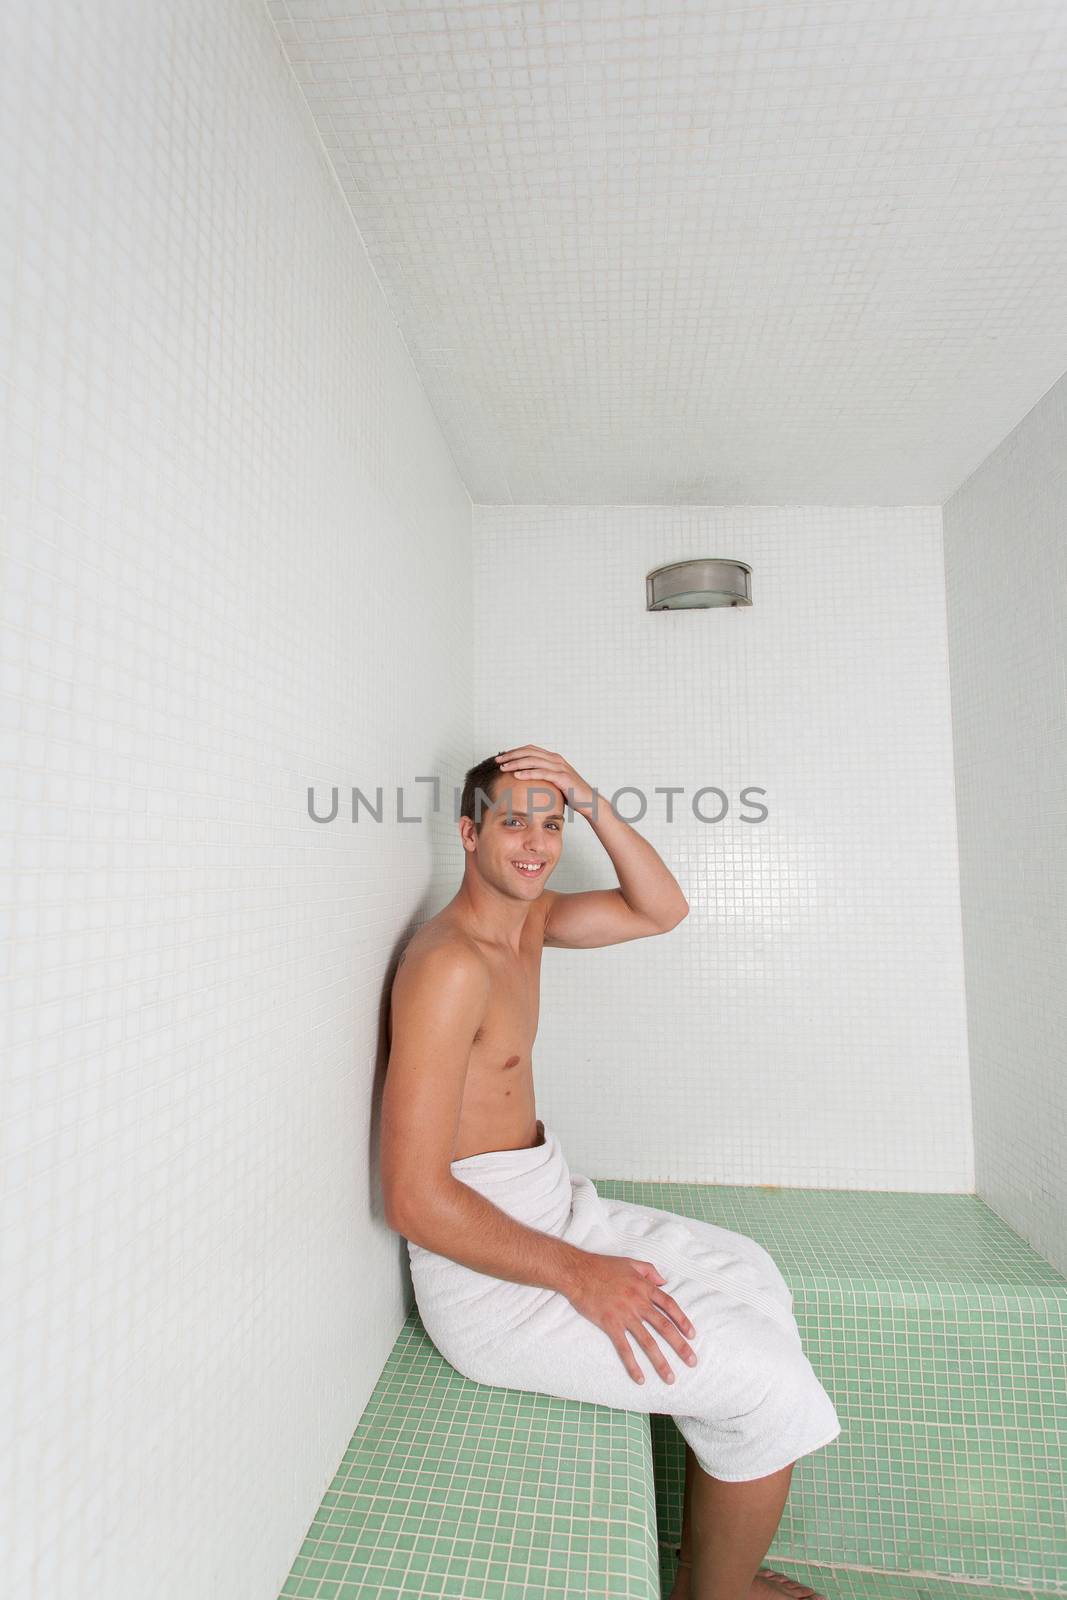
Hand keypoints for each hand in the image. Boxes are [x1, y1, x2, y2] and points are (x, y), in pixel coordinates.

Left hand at [494, 745, 595, 818]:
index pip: (530, 749)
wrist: (589, 802)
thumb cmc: (570, 794)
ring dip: (517, 763)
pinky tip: (517, 775)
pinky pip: (542, 773)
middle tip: (498, 761)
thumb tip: (525, 780)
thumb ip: (542, 777)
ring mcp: (560, 767)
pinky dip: (529, 773)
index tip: (501, 757)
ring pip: (534, 761)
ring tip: (504, 768)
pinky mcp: (562, 777)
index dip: (514, 751)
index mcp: (553, 758)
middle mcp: (556, 759)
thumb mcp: (553, 783)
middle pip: (529, 752)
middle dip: (512, 755)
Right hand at [563, 1252, 698, 1384]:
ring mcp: (625, 1315)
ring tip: (670, 1378)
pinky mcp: (610, 1325)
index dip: (683, 1321)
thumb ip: (649, 1270)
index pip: (669, 1306)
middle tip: (692, 1362)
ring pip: (647, 1341)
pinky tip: (639, 1378)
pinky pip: (624, 1348)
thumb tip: (664, 1281)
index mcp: (644, 1288)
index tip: (692, 1335)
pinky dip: (632, 1364)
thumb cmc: (603, 1266)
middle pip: (664, 1327)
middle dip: (680, 1346)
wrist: (578, 1272)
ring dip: (660, 1361)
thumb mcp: (630, 1263)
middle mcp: (638, 1303)